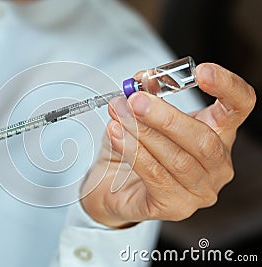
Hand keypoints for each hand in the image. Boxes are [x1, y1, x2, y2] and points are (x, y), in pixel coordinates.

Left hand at [81, 63, 255, 227]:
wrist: (112, 183)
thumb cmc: (133, 147)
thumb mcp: (138, 114)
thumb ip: (144, 94)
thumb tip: (142, 79)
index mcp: (217, 133)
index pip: (239, 106)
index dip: (227, 87)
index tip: (201, 72)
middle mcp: (216, 164)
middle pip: (204, 139)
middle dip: (165, 117)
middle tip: (136, 101)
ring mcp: (200, 190)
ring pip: (178, 159)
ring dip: (143, 134)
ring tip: (120, 116)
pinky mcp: (176, 207)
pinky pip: (157, 177)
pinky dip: (135, 153)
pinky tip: (117, 135)